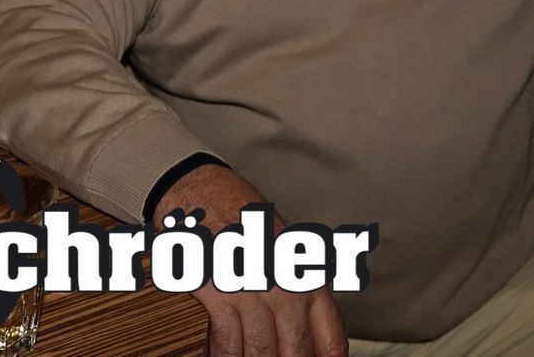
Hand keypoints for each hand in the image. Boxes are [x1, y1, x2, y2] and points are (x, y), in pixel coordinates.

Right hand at [151, 165, 348, 356]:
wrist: (202, 193)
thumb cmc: (241, 220)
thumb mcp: (284, 248)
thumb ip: (298, 289)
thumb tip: (301, 334)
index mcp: (308, 276)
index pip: (331, 338)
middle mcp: (285, 284)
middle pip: (296, 351)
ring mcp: (253, 289)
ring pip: (261, 351)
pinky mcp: (219, 291)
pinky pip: (227, 341)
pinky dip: (221, 356)